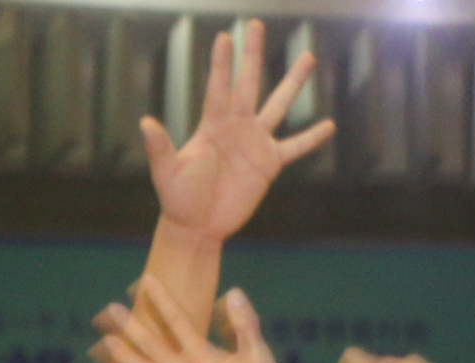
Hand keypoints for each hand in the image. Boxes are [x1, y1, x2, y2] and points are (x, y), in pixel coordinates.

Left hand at [94, 280, 283, 362]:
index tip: (144, 280)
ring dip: (122, 356)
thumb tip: (234, 293)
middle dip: (129, 324)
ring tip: (105, 343)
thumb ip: (245, 325)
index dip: (161, 298)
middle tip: (109, 310)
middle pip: (149, 344)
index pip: (176, 320)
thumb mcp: (259, 359)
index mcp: (200, 356)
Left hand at [139, 22, 333, 243]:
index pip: (219, 87)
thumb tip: (145, 123)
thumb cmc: (178, 199)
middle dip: (252, 54)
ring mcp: (255, 143)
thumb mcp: (166, 173)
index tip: (225, 36)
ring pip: (278, 105)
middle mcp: (236, 126)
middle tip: (256, 24)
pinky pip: (295, 147)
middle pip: (248, 83)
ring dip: (293, 82)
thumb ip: (160, 147)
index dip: (222, 63)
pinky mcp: (269, 164)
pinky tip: (329, 125)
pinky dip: (311, 138)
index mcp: (212, 125)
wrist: (197, 226)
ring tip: (308, 56)